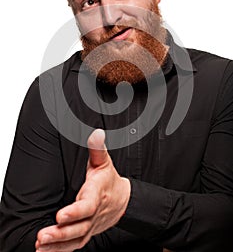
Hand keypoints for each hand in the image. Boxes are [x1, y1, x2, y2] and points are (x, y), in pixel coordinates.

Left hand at [35, 128, 130, 250]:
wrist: (123, 201)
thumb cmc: (109, 181)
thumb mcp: (104, 162)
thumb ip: (97, 149)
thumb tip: (96, 133)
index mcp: (97, 194)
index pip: (87, 206)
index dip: (75, 212)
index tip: (60, 216)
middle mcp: (94, 213)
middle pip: (79, 227)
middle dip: (61, 233)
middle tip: (43, 236)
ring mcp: (91, 226)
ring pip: (76, 239)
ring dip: (58, 245)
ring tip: (40, 245)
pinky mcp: (87, 233)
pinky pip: (74, 245)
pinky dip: (60, 251)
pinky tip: (45, 251)